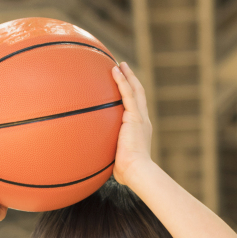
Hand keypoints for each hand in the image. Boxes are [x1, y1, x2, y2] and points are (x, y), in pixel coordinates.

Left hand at [112, 62, 153, 186]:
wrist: (137, 171)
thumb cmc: (127, 173)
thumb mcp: (117, 161)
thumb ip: (108, 155)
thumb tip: (94, 161)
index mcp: (139, 129)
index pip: (136, 108)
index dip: (131, 96)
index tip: (125, 87)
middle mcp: (142, 121)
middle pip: (138, 94)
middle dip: (131, 80)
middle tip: (123, 68)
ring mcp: (140, 118)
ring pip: (135, 91)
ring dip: (127, 76)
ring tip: (119, 64)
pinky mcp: (135, 117)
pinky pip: (128, 95)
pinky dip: (122, 81)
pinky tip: (115, 70)